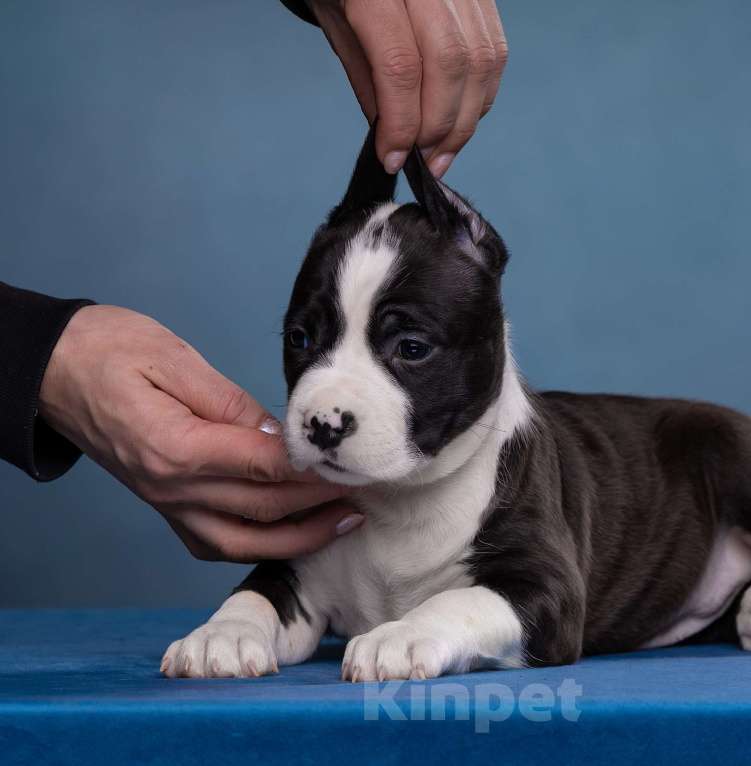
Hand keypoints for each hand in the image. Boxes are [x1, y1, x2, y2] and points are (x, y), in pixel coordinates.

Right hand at [39, 305, 363, 561]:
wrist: (52, 369)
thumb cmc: (109, 350)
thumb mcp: (174, 358)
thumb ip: (230, 403)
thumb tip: (279, 435)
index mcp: (175, 447)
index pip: (262, 467)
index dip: (315, 471)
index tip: (356, 466)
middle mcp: (170, 487)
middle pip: (263, 509)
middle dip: (321, 504)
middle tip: (370, 492)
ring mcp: (165, 504)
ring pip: (242, 542)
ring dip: (298, 538)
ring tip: (346, 521)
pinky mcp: (165, 506)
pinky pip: (215, 542)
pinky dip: (259, 545)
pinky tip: (293, 534)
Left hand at [310, 0, 507, 177]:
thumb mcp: (337, 25)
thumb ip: (368, 79)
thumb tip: (395, 139)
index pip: (401, 66)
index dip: (401, 123)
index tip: (393, 158)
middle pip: (449, 66)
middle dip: (438, 126)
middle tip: (423, 160)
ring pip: (481, 62)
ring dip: (465, 120)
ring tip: (442, 151)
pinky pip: (494, 52)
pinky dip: (482, 96)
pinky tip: (461, 120)